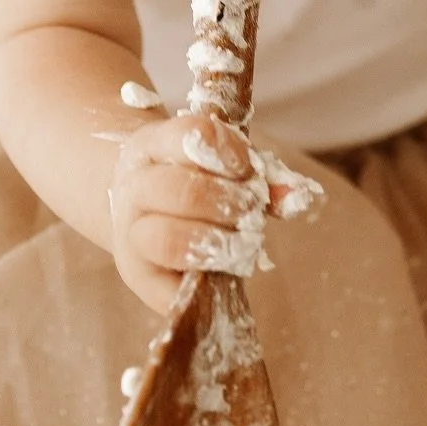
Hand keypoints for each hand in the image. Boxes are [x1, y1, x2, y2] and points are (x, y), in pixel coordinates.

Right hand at [108, 113, 320, 313]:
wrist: (136, 211)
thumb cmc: (188, 180)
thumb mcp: (216, 164)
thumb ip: (259, 175)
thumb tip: (296, 196)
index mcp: (152, 146)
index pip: (189, 135)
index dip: (228, 151)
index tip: (249, 168)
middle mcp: (134, 187)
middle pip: (181, 190)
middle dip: (229, 203)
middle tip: (252, 211)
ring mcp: (130, 235)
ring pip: (168, 239)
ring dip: (217, 242)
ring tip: (243, 241)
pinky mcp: (139, 278)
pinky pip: (169, 289)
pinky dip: (205, 281)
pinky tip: (225, 271)